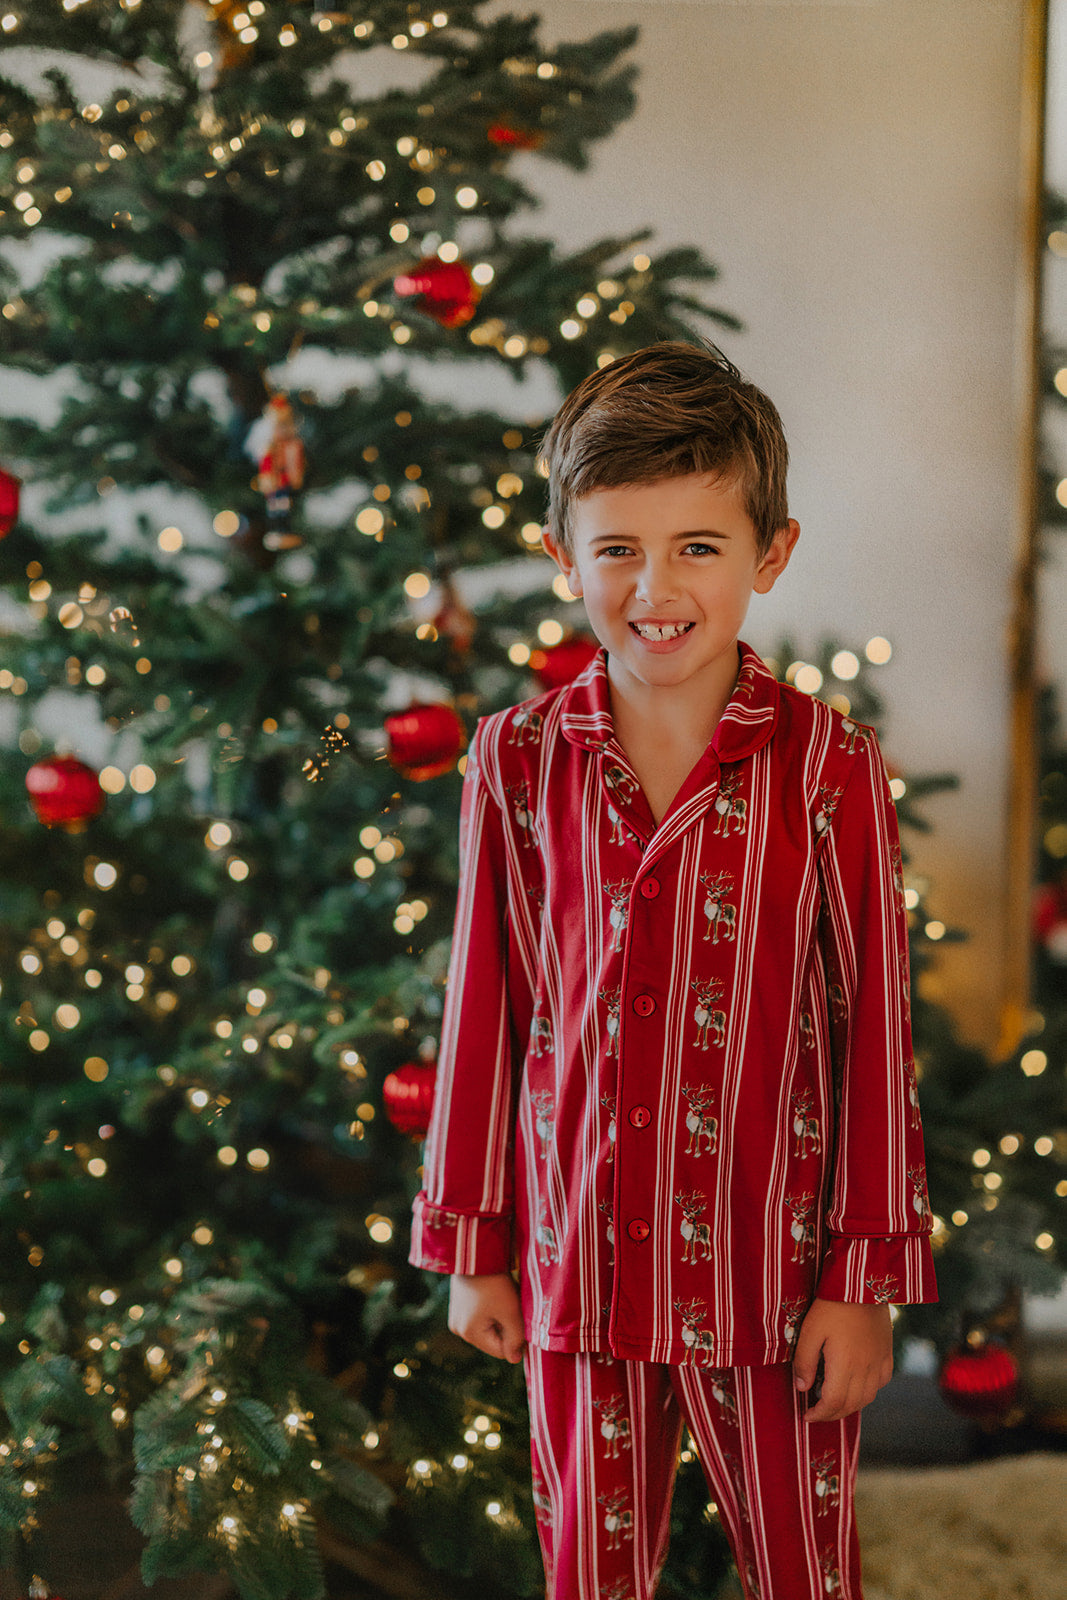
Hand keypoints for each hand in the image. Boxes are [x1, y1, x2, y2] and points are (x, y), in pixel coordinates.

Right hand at [448, 1272, 526, 1362]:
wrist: (476, 1253)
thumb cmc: (494, 1284)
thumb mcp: (510, 1312)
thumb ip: (515, 1339)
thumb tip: (515, 1359)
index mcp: (469, 1334)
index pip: (500, 1350)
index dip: (517, 1340)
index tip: (525, 1322)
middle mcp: (458, 1329)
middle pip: (492, 1339)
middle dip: (506, 1327)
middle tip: (514, 1306)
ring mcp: (456, 1316)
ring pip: (487, 1327)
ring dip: (499, 1317)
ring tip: (504, 1298)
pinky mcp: (457, 1304)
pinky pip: (479, 1316)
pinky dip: (491, 1309)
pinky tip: (495, 1294)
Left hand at [792, 1298, 892, 1422]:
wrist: (862, 1282)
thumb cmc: (832, 1304)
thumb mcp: (810, 1330)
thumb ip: (804, 1361)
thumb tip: (802, 1388)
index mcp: (845, 1365)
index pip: (833, 1403)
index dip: (819, 1414)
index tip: (806, 1415)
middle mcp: (866, 1369)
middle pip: (851, 1405)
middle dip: (832, 1414)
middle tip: (817, 1412)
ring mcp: (879, 1361)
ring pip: (868, 1397)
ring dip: (850, 1406)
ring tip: (833, 1402)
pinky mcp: (887, 1352)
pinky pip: (881, 1382)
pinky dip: (868, 1392)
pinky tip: (857, 1385)